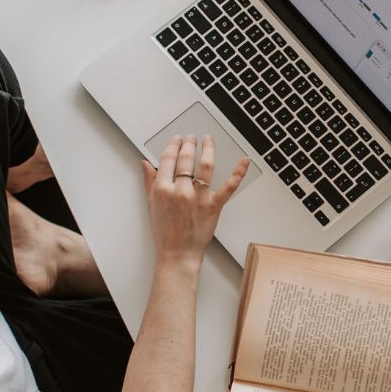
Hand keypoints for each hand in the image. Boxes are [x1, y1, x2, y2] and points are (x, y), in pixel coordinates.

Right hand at [142, 135, 248, 264]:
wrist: (177, 253)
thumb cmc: (165, 232)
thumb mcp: (151, 205)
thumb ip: (149, 181)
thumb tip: (146, 163)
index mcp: (163, 189)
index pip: (168, 158)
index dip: (173, 145)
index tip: (177, 139)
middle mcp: (181, 191)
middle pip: (186, 159)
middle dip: (189, 144)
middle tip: (192, 138)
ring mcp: (199, 198)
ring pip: (206, 166)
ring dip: (208, 148)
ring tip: (208, 140)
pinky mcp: (214, 206)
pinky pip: (229, 186)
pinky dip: (239, 172)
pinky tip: (244, 161)